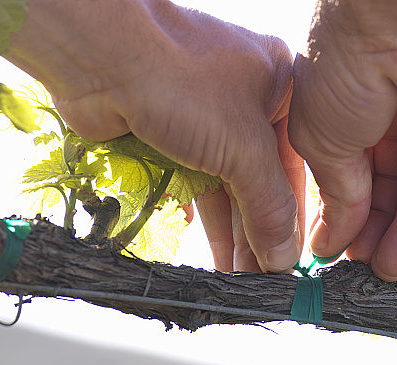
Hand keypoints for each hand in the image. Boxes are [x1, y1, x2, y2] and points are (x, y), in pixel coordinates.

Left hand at [6, 0, 304, 272]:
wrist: (98, 54)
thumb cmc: (182, 83)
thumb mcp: (244, 150)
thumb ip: (269, 207)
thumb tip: (283, 259)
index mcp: (282, 90)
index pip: (298, 168)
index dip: (294, 218)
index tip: (292, 261)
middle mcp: (248, 102)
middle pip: (261, 183)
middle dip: (260, 234)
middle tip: (261, 279)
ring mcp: (207, 117)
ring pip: (227, 187)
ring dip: (232, 234)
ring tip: (237, 278)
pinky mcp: (171, 133)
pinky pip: (195, 184)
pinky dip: (202, 216)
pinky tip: (210, 251)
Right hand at [288, 0, 396, 280]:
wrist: (391, 26)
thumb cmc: (339, 70)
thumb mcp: (319, 144)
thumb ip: (335, 197)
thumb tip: (330, 241)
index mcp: (336, 116)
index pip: (338, 179)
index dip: (333, 219)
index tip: (323, 256)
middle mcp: (376, 124)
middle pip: (372, 193)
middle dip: (363, 234)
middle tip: (352, 274)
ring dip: (389, 239)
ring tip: (375, 278)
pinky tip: (396, 263)